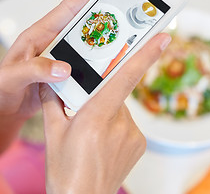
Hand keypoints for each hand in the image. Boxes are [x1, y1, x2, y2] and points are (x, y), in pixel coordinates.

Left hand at [0, 0, 113, 156]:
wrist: (1, 108)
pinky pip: (84, 62)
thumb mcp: (11, 78)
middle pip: (80, 22)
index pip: (66, 10)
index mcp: (37, 36)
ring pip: (85, 42)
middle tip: (124, 3)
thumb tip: (65, 68)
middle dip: (102, 10)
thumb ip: (35, 70)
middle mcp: (50, 43)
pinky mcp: (63, 72)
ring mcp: (58, 57)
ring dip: (102, 37)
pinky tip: (110, 62)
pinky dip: (97, 60)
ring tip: (124, 31)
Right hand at [41, 31, 170, 193]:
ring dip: (107, 112)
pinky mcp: (139, 144)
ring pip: (120, 108)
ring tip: (91, 134)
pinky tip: (103, 141)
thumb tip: (48, 81)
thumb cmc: (66, 172)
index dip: (144, 55)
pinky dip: (116, 125)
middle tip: (85, 113)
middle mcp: (120, 125)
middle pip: (115, 92)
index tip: (161, 38)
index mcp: (96, 117)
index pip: (125, 77)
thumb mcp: (53, 133)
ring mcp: (133, 135)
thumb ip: (52, 102)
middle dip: (100, 95)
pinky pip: (127, 123)